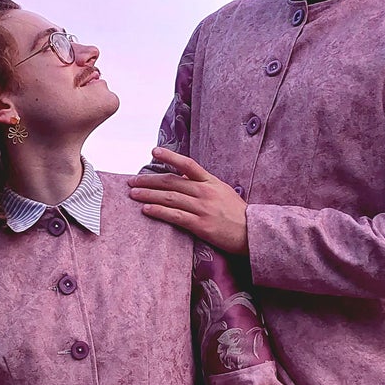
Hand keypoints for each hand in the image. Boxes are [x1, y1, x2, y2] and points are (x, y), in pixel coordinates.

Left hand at [127, 149, 248, 254]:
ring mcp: (202, 208)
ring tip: (133, 194)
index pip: (188, 164)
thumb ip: (203, 184)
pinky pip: (175, 216)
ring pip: (169, 198)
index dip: (170, 156)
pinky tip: (146, 209)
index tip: (154, 151)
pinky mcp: (201, 225)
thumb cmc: (237, 213)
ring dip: (148, 195)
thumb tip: (183, 177)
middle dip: (148, 181)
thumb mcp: (222, 192)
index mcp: (210, 182)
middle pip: (171, 183)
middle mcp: (205, 192)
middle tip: (132, 181)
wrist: (253, 233)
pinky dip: (158, 212)